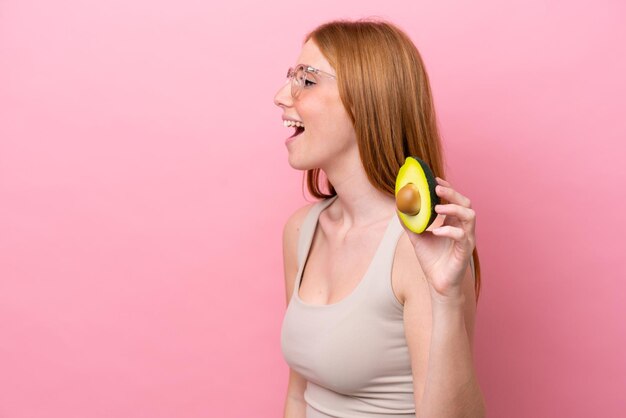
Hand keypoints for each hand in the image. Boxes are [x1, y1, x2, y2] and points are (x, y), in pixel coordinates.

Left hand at [396, 177, 475, 299]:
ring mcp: (466, 239)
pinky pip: (462, 237)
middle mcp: (462, 228)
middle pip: (466, 203)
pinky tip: (435, 232)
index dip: (447, 187)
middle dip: (452, 193)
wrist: (437, 284)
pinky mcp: (465, 252)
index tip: (434, 179)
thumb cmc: (431, 260)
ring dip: (453, 209)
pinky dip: (448, 231)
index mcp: (453, 222)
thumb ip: (409, 223)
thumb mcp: (416, 237)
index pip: (455, 199)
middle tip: (437, 188)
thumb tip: (398, 207)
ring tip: (437, 208)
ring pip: (470, 216)